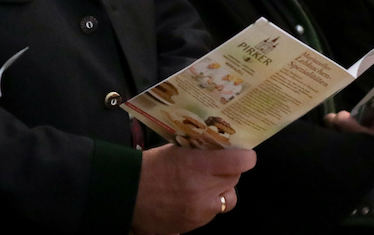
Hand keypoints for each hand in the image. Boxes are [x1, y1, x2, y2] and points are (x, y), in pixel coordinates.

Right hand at [130, 144, 256, 234]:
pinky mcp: (195, 225)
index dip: (245, 156)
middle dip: (230, 171)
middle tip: (217, 164)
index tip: (243, 153)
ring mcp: (201, 211)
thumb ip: (200, 151)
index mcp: (199, 166)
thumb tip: (220, 147)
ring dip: (221, 190)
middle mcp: (204, 190)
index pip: (241, 162)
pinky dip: (208, 204)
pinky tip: (192, 197)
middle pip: (235, 179)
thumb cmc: (149, 167)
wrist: (127, 194)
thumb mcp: (176, 150)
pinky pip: (213, 212)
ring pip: (228, 199)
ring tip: (205, 183)